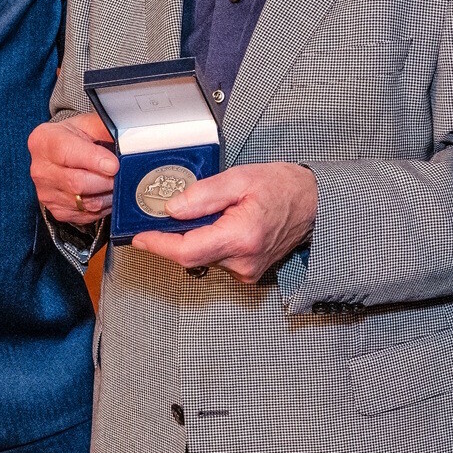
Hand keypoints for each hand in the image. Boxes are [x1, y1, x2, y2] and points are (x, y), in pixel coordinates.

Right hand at [30, 113, 117, 225]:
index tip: (114, 164)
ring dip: (109, 195)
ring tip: (117, 183)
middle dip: (107, 180)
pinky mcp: (58, 211)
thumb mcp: (87, 125)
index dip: (94, 160)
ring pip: (87, 203)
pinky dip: (103, 206)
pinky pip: (88, 215)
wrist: (59, 155)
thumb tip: (129, 141)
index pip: (67, 153)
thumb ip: (106, 129)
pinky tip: (106, 193)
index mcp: (44, 141)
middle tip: (123, 174)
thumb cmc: (74, 138)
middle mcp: (41, 169)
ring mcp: (47, 193)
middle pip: (78, 183)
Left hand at [129, 162, 316, 283]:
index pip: (187, 251)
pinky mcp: (247, 273)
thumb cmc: (282, 188)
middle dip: (173, 236)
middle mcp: (244, 262)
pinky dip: (208, 243)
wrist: (313, 203)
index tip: (139, 236)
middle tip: (166, 212)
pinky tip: (219, 225)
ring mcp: (246, 272)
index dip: (158, 245)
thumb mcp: (239, 178)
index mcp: (242, 237)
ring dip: (193, 237)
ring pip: (202, 258)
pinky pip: (215, 259)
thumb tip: (171, 209)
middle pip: (190, 255)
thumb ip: (203, 194)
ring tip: (208, 212)